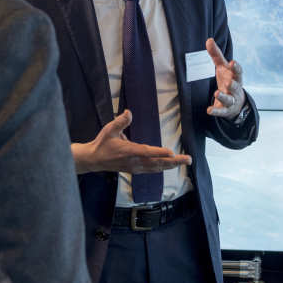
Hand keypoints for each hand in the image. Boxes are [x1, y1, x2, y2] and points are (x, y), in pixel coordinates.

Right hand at [72, 110, 191, 174]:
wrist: (94, 160)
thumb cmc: (103, 143)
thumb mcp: (109, 130)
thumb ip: (121, 121)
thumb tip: (129, 112)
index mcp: (129, 151)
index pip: (147, 152)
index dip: (159, 153)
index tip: (172, 152)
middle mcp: (134, 162)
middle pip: (157, 163)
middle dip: (174, 161)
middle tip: (188, 159)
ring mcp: (135, 167)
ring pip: (157, 168)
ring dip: (171, 165)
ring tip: (184, 162)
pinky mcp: (135, 170)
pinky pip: (152, 170)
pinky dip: (162, 168)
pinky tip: (169, 166)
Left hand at [205, 37, 244, 119]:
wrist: (236, 102)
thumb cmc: (228, 80)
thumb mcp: (223, 67)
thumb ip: (216, 55)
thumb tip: (209, 39)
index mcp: (235, 77)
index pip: (238, 72)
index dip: (236, 68)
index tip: (233, 63)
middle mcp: (235, 89)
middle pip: (235, 86)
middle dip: (232, 84)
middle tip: (228, 82)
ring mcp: (231, 100)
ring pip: (229, 99)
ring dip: (223, 96)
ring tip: (216, 93)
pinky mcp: (225, 110)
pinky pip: (220, 111)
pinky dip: (215, 111)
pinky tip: (208, 110)